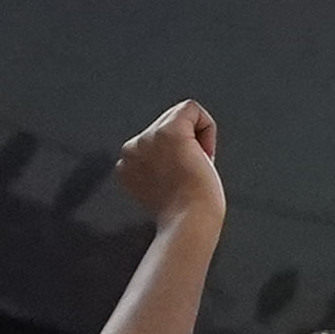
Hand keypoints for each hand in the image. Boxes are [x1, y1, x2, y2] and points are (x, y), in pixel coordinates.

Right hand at [114, 100, 226, 230]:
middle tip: (190, 177)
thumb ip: (158, 167)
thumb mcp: (162, 187)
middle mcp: (132, 149)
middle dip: (186, 148)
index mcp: (126, 165)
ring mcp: (149, 138)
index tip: (179, 183)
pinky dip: (207, 129)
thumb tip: (172, 156)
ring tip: (194, 170)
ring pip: (181, 117)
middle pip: (168, 126)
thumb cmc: (184, 215)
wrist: (189, 224)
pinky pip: (193, 109)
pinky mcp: (169, 131)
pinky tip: (203, 157)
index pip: (157, 143)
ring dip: (197, 143)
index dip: (177, 160)